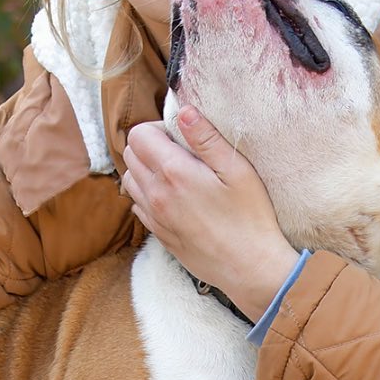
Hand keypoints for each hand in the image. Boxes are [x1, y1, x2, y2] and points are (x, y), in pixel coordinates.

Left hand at [122, 106, 298, 319]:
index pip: (139, 134)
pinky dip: (147, 194)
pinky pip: (138, 206)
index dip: (158, 127)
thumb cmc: (250, 217)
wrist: (249, 267)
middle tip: (180, 151)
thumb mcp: (237, 170)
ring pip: (129, 180)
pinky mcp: (159, 234)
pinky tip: (174, 197)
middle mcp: (155, 194)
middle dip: (149, 145)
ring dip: (145, 169)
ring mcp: (154, 216)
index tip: (181, 135)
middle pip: (130, 154)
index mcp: (173, 172)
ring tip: (175, 173)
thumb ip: (207, 138)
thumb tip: (185, 112)